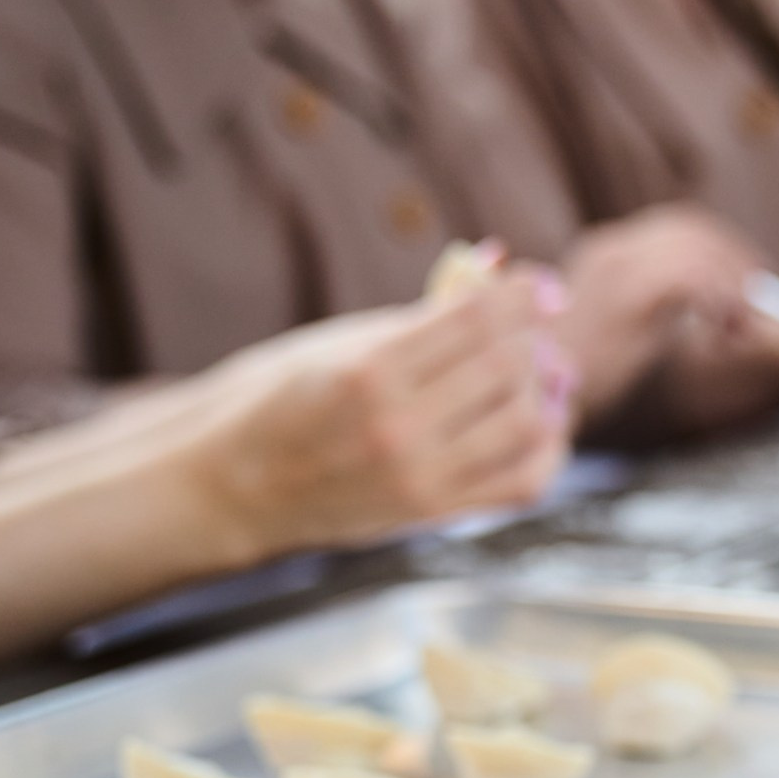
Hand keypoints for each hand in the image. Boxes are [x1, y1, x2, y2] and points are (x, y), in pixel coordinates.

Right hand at [190, 272, 568, 562]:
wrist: (230, 488)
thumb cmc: (276, 399)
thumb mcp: (336, 341)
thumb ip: (419, 314)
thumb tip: (496, 263)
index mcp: (368, 372)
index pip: (476, 320)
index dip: (523, 296)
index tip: (544, 287)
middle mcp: (398, 428)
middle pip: (508, 369)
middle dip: (533, 340)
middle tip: (535, 329)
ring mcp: (420, 478)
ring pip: (527, 424)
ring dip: (547, 391)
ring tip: (541, 373)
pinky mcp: (434, 514)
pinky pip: (522, 481)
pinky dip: (548, 447)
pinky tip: (544, 423)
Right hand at [559, 206, 764, 423]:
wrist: (526, 402)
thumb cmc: (573, 381)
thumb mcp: (618, 333)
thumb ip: (655, 312)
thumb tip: (710, 310)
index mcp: (607, 254)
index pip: (679, 226)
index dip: (724, 247)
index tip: (751, 281)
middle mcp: (610, 251)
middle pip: (691, 228)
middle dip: (736, 259)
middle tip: (761, 300)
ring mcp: (615, 269)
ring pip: (694, 248)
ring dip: (731, 283)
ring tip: (742, 324)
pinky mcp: (624, 296)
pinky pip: (688, 277)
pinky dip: (718, 299)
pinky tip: (723, 332)